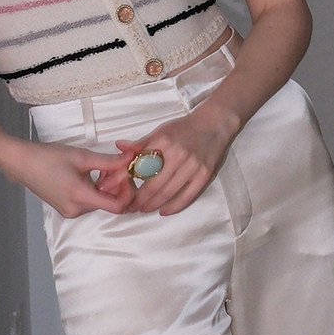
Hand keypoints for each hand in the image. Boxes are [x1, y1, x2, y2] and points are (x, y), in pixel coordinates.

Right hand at [8, 139, 134, 218]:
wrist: (21, 163)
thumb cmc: (47, 157)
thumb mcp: (81, 156)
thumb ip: (108, 161)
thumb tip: (130, 159)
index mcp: (80, 197)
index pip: (116, 207)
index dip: (126, 192)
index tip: (124, 175)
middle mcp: (76, 210)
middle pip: (108, 204)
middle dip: (115, 186)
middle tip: (112, 167)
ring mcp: (70, 212)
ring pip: (99, 203)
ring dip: (105, 188)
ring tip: (98, 169)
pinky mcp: (66, 209)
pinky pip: (88, 202)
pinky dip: (94, 191)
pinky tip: (88, 176)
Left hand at [100, 98, 241, 215]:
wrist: (215, 123)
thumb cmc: (184, 128)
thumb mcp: (161, 130)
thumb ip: (140, 142)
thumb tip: (118, 146)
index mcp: (164, 142)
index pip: (142, 168)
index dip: (131, 183)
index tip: (123, 193)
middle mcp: (179, 154)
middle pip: (154, 185)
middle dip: (140, 200)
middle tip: (131, 207)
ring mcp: (193, 166)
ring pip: (169, 193)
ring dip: (154, 205)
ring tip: (144, 209)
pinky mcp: (205, 175)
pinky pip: (188, 196)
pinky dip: (175, 206)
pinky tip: (164, 211)